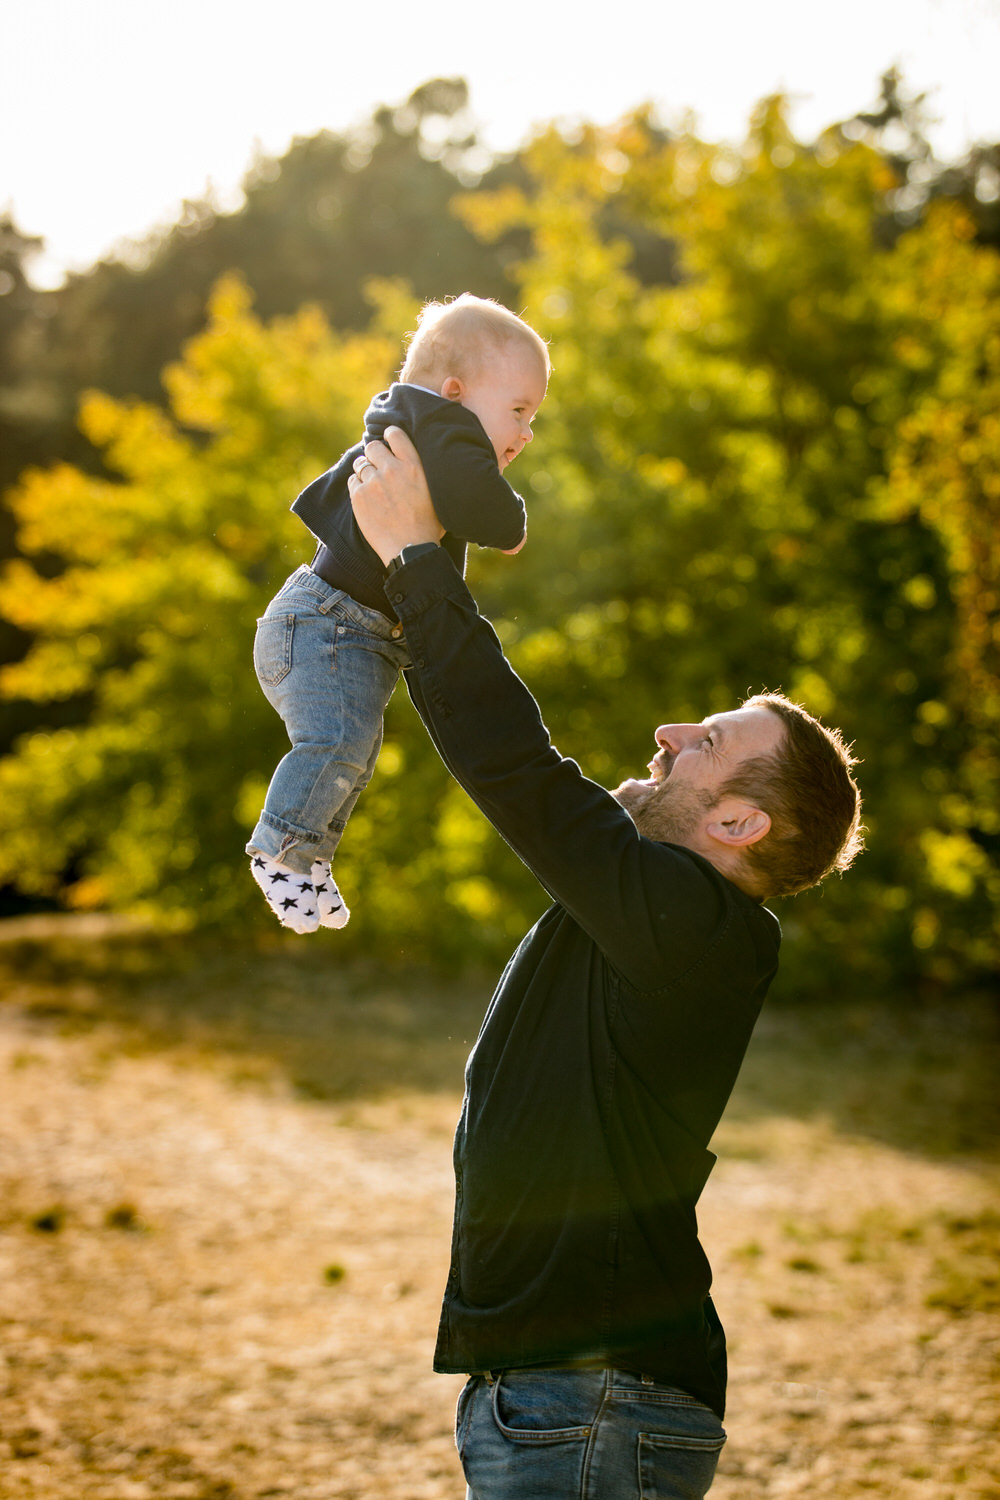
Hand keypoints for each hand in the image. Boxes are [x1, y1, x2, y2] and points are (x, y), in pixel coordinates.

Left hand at [348, 426, 443, 565]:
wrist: (411, 550)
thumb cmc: (428, 525)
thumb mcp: (435, 493)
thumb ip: (423, 473)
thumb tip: (415, 464)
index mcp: (413, 465)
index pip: (395, 435)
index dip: (390, 435)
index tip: (388, 440)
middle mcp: (391, 469)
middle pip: (373, 447)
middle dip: (374, 454)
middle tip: (377, 464)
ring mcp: (373, 482)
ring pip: (360, 463)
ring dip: (364, 470)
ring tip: (371, 483)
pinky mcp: (358, 496)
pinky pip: (352, 481)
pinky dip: (357, 486)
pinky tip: (366, 497)